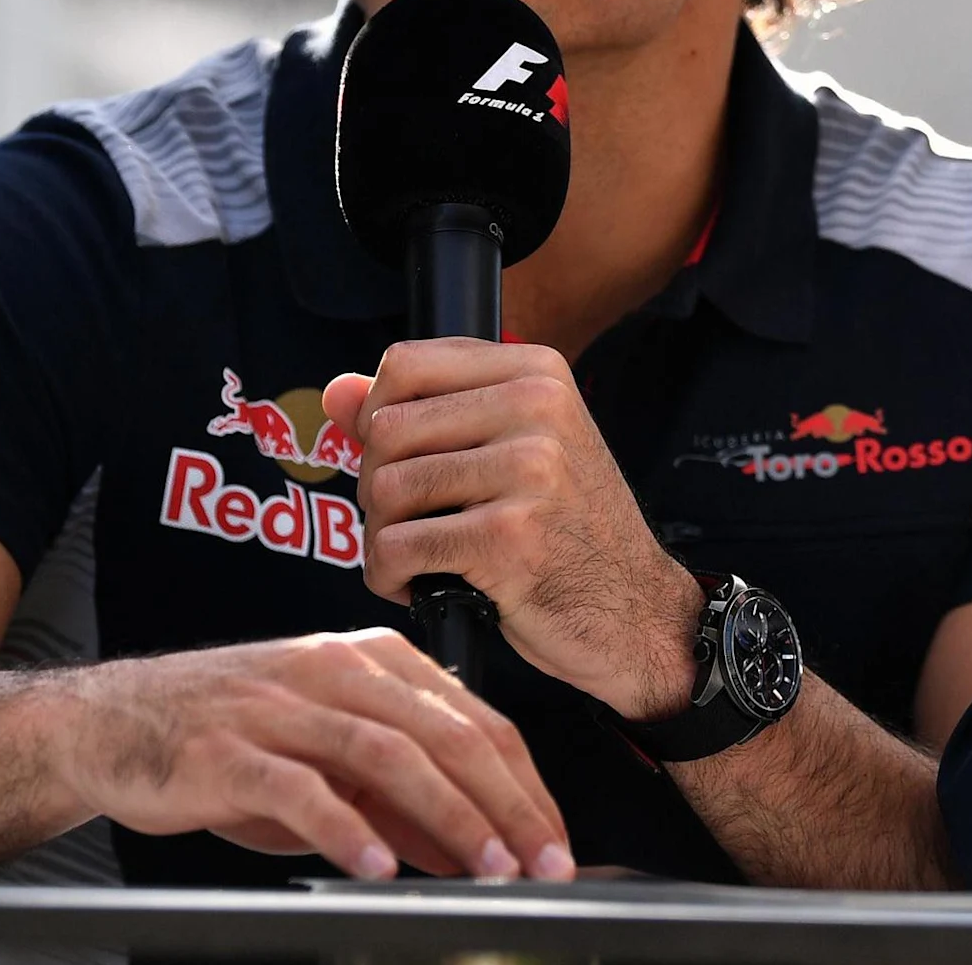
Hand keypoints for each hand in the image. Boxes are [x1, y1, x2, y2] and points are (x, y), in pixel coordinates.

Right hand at [54, 629, 572, 880]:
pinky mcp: (226, 749)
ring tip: (486, 867)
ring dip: (448, 816)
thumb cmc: (222, 735)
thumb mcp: (323, 758)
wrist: (103, 721)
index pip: (474, 719)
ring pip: (387, 754)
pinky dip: (346, 829)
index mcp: (370, 659)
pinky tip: (378, 868)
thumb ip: (397, 799)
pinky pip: (300, 788)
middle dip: (506, 804)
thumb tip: (470, 849)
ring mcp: (280, 706)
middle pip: (445, 733)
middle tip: (544, 861)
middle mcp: (333, 669)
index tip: (557, 840)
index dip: (525, 784)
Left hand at [323, 341, 704, 717]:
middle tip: (410, 522)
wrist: (635, 609)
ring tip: (418, 557)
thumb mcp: (512, 451)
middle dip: (376, 486)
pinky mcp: (508, 536)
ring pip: (384, 489)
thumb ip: (423, 415)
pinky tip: (422, 586)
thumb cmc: (567, 530)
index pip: (406, 363)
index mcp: (537, 372)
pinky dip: (391, 578)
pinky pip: (396, 547)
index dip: (378, 415)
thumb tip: (336, 392)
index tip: (400, 458)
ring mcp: (527, 470)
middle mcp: (537, 407)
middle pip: (386, 428)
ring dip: (381, 537)